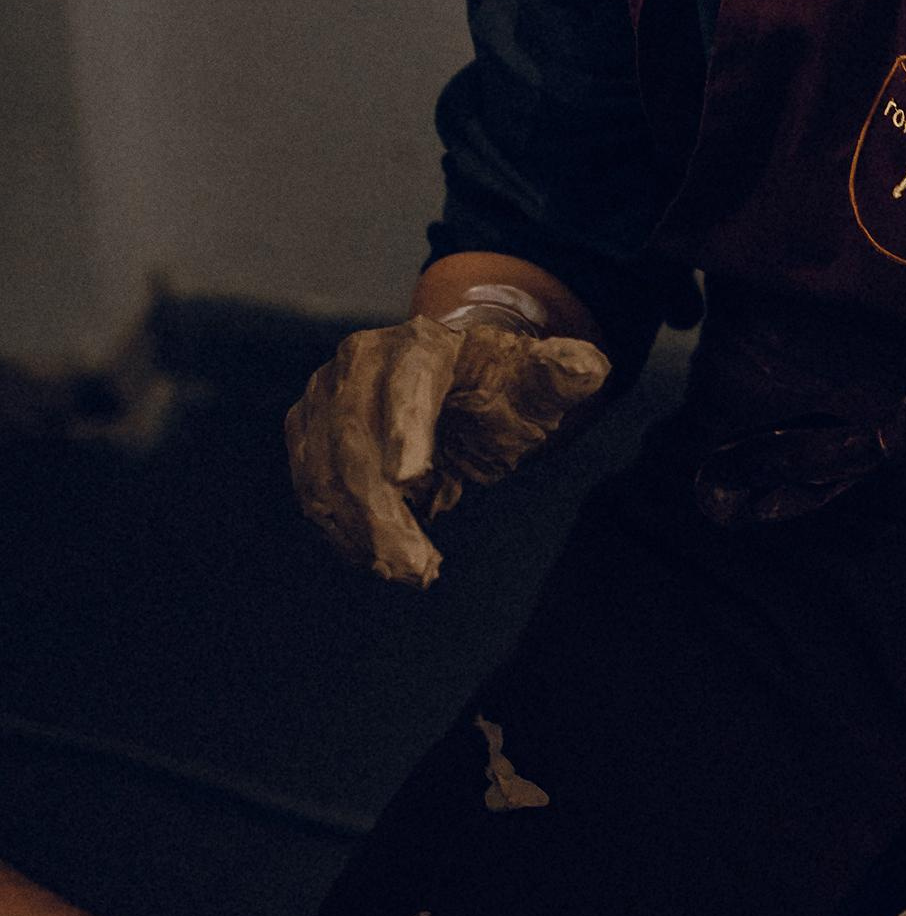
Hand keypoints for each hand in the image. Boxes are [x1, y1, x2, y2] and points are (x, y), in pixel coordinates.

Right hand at [285, 314, 609, 587]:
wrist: (454, 383)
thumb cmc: (501, 387)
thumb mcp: (538, 384)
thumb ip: (564, 375)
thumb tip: (586, 366)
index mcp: (421, 343)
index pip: (407, 384)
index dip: (406, 430)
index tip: (410, 482)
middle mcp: (359, 360)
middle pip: (356, 438)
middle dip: (381, 512)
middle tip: (417, 568)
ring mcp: (325, 395)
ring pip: (324, 471)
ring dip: (360, 533)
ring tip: (410, 572)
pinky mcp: (308, 431)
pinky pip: (313, 490)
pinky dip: (344, 533)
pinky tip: (382, 560)